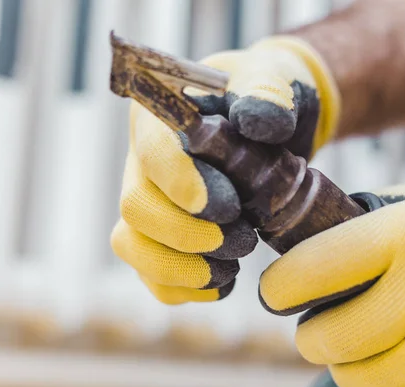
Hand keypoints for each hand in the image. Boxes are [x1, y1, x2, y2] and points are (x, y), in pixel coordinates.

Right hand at [111, 36, 339, 303]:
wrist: (270, 128)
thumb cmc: (265, 99)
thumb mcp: (272, 80)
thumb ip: (267, 93)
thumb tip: (258, 123)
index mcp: (162, 118)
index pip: (152, 153)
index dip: (182, 184)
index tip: (227, 207)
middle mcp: (143, 162)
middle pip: (135, 207)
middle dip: (188, 235)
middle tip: (242, 239)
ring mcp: (149, 202)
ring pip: (133, 247)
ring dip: (182, 269)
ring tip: (232, 267)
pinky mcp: (161, 237)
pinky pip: (151, 276)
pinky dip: (184, 289)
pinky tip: (223, 281)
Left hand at [259, 175, 404, 386]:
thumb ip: (383, 209)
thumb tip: (323, 227)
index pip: (311, 268)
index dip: (279, 286)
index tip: (277, 293)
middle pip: (327, 337)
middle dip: (314, 336)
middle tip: (325, 325)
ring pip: (360, 379)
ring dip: (352, 366)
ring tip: (370, 344)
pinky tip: (402, 368)